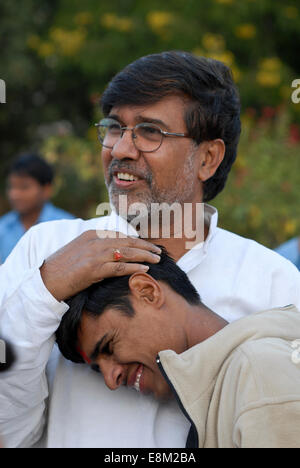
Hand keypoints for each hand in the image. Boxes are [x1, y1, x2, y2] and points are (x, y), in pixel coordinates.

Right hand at [40, 230, 161, 301]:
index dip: (137, 240)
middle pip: (127, 242)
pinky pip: (119, 267)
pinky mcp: (93, 269)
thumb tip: (115, 253)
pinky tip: (145, 269)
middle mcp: (94, 241)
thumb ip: (97, 249)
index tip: (149, 245)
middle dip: (145, 246)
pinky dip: (134, 267)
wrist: (45, 280)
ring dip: (144, 256)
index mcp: (91, 234)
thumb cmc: (62, 269)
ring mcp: (94, 254)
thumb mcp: (80, 252)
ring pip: (126, 253)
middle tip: (159, 251)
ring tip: (157, 259)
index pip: (120, 235)